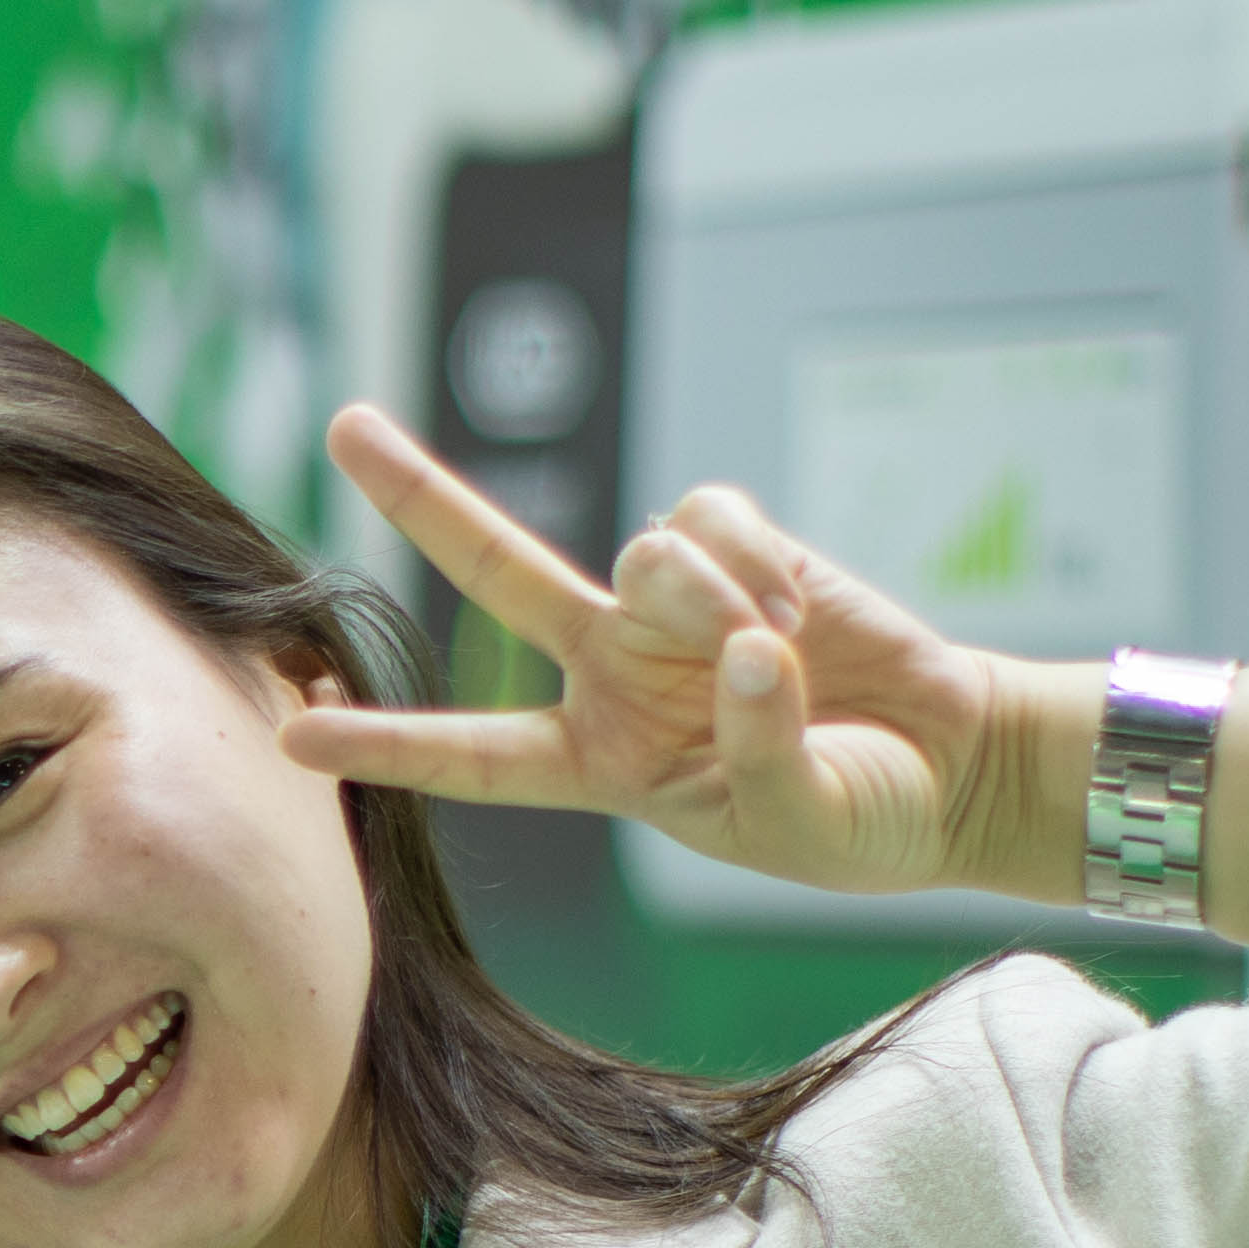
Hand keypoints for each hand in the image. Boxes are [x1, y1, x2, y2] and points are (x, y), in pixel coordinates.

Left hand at [281, 409, 1012, 898]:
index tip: (293, 741)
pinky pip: (708, 518)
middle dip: (420, 494)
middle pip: (494, 571)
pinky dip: (753, 560)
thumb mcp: (799, 823)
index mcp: (603, 764)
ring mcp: (672, 606)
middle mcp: (617, 673)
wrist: (955, 764)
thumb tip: (739, 649)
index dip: (388, 748)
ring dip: (709, 600)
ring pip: (640, 554)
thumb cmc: (866, 819)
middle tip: (342, 424)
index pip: (474, 758)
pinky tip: (796, 611)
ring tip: (777, 654)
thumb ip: (760, 750)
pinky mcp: (739, 550)